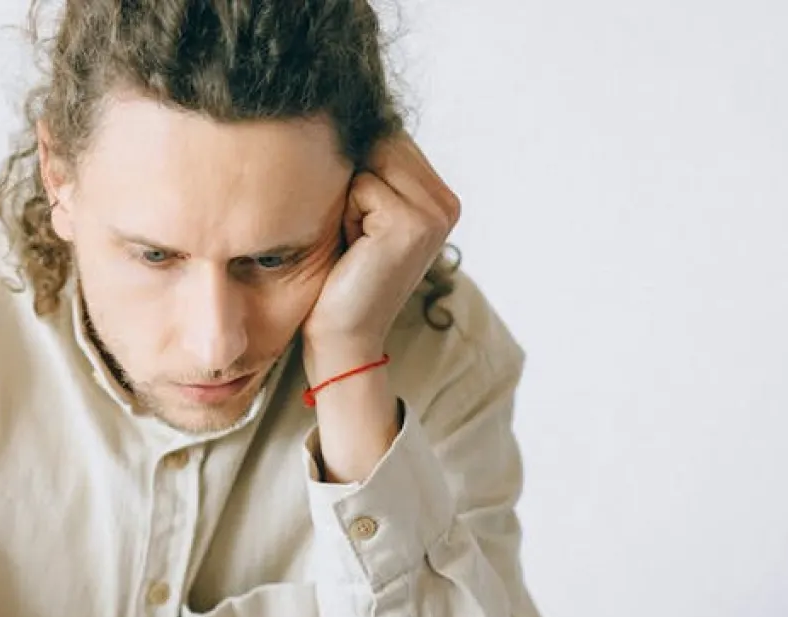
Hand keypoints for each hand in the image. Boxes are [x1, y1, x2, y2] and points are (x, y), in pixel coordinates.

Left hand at [299, 131, 459, 483]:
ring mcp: (435, 213)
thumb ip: (371, 165)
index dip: (357, 172)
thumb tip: (349, 109)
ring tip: (354, 240)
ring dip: (347, 197)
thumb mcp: (361, 213)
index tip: (358, 224)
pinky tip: (353, 249)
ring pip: (370, 161)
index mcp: (441, 197)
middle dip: (353, 181)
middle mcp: (447, 203)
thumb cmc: (341, 274)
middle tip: (354, 235)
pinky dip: (345, 213)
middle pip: (381, 143)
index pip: (389, 138)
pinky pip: (361, 186)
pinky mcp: (412, 224)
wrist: (341, 335)